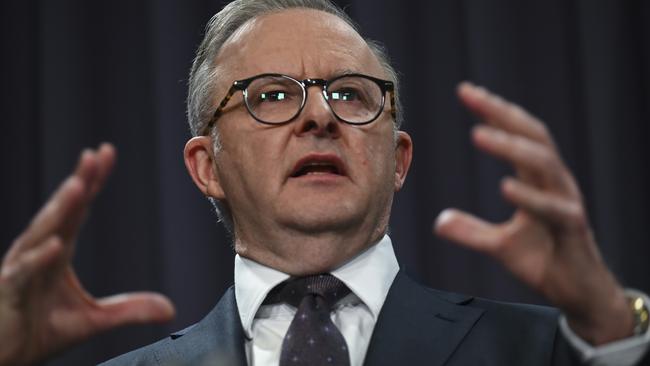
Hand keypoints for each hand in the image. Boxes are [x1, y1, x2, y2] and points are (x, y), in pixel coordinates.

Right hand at [0, 144, 174, 365]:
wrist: (4, 358)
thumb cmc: (38, 329)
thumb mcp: (93, 320)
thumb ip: (129, 310)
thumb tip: (170, 309)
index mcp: (58, 250)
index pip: (78, 209)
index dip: (92, 181)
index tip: (107, 152)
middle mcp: (39, 252)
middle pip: (62, 212)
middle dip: (78, 182)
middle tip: (94, 156)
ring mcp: (22, 270)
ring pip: (42, 234)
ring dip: (60, 210)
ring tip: (78, 186)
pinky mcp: (10, 294)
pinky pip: (25, 273)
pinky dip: (40, 259)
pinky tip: (56, 245)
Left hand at [434, 82, 631, 344]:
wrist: (578, 292)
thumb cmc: (545, 259)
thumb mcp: (499, 246)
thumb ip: (471, 231)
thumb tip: (439, 222)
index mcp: (539, 179)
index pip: (518, 134)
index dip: (493, 112)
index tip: (466, 91)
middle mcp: (555, 182)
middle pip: (532, 135)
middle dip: (501, 113)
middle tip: (470, 94)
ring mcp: (566, 202)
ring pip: (543, 163)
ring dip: (510, 147)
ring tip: (477, 133)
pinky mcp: (573, 228)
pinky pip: (552, 208)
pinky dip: (529, 196)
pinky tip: (505, 185)